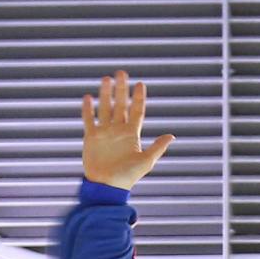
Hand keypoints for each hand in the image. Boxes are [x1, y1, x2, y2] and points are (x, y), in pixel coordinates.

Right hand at [81, 70, 173, 188]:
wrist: (107, 186)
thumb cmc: (128, 176)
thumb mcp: (146, 161)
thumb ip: (157, 147)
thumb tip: (171, 136)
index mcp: (132, 134)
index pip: (136, 111)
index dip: (138, 98)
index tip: (140, 84)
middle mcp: (118, 130)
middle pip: (120, 105)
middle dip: (121, 89)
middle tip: (121, 72)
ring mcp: (105, 132)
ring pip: (105, 108)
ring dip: (105, 94)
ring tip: (106, 79)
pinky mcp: (91, 137)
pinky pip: (89, 119)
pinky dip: (88, 109)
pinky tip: (88, 97)